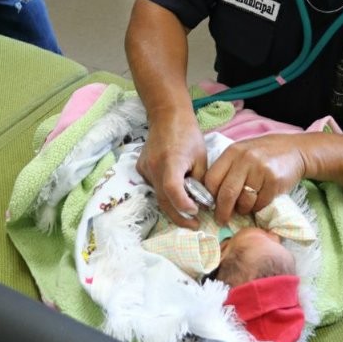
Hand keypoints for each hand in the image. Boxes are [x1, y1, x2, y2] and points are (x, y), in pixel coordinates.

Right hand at [136, 108, 206, 228]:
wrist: (167, 117)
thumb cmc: (188, 135)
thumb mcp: (201, 158)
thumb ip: (200, 181)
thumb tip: (201, 203)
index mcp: (171, 161)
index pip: (172, 189)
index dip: (183, 205)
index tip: (196, 212)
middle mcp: (154, 166)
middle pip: (164, 200)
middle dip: (179, 216)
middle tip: (194, 225)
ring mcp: (144, 168)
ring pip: (158, 196)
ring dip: (172, 205)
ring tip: (188, 209)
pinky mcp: (140, 169)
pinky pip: (154, 187)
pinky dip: (165, 193)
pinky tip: (176, 191)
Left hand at [204, 134, 306, 224]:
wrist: (294, 149)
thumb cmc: (263, 154)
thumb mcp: (241, 153)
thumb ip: (227, 170)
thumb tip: (212, 198)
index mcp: (232, 152)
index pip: (212, 179)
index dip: (209, 196)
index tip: (210, 206)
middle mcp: (246, 159)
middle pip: (227, 192)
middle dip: (222, 211)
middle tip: (221, 220)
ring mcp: (261, 169)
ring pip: (245, 201)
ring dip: (243, 209)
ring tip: (245, 207)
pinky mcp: (275, 180)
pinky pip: (261, 203)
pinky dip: (258, 207)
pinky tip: (259, 200)